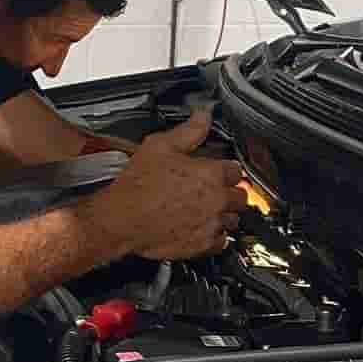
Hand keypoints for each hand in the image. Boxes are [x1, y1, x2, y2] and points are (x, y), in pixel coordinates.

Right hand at [86, 109, 250, 261]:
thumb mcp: (160, 146)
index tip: (218, 169)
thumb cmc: (138, 186)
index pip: (236, 169)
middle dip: (229, 191)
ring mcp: (212, 224)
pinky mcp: (203, 244)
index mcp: (212, 174)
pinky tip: (203, 227)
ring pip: (234, 219)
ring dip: (225, 213)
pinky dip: (216, 235)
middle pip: (240, 196)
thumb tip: (202, 116)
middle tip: (214, 189)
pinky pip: (222, 241)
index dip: (226, 167)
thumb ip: (189, 131)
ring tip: (209, 208)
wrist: (122, 219)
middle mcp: (217, 200)